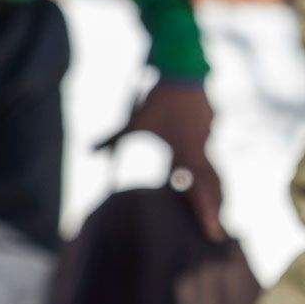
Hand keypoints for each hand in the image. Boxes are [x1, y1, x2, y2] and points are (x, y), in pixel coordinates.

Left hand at [103, 78, 223, 238]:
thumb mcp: (133, 122)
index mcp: (184, 155)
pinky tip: (202, 168)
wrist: (183, 71)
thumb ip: (113, 139)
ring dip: (214, 189)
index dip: (206, 213)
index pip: (199, 191)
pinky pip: (210, 151)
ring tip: (213, 203)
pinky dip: (207, 166)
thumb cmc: (158, 100)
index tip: (213, 232)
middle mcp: (200, 151)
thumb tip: (89, 151)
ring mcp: (208, 138)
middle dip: (215, 208)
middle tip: (215, 230)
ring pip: (214, 170)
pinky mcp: (210, 127)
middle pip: (213, 186)